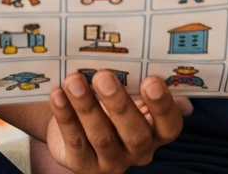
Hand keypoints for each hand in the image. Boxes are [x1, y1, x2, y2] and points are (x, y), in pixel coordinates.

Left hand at [45, 72, 183, 172]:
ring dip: (87, 107)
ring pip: (102, 137)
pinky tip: (58, 95)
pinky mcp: (83, 164)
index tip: (151, 80)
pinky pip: (75, 141)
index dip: (163, 106)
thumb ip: (139, 80)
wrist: (78, 124)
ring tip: (74, 81)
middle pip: (135, 134)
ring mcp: (111, 161)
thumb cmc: (109, 102)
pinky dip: (65, 116)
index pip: (170, 125)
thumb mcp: (128, 93)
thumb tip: (157, 64)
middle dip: (119, 105)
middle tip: (103, 77)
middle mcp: (138, 150)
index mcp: (156, 131)